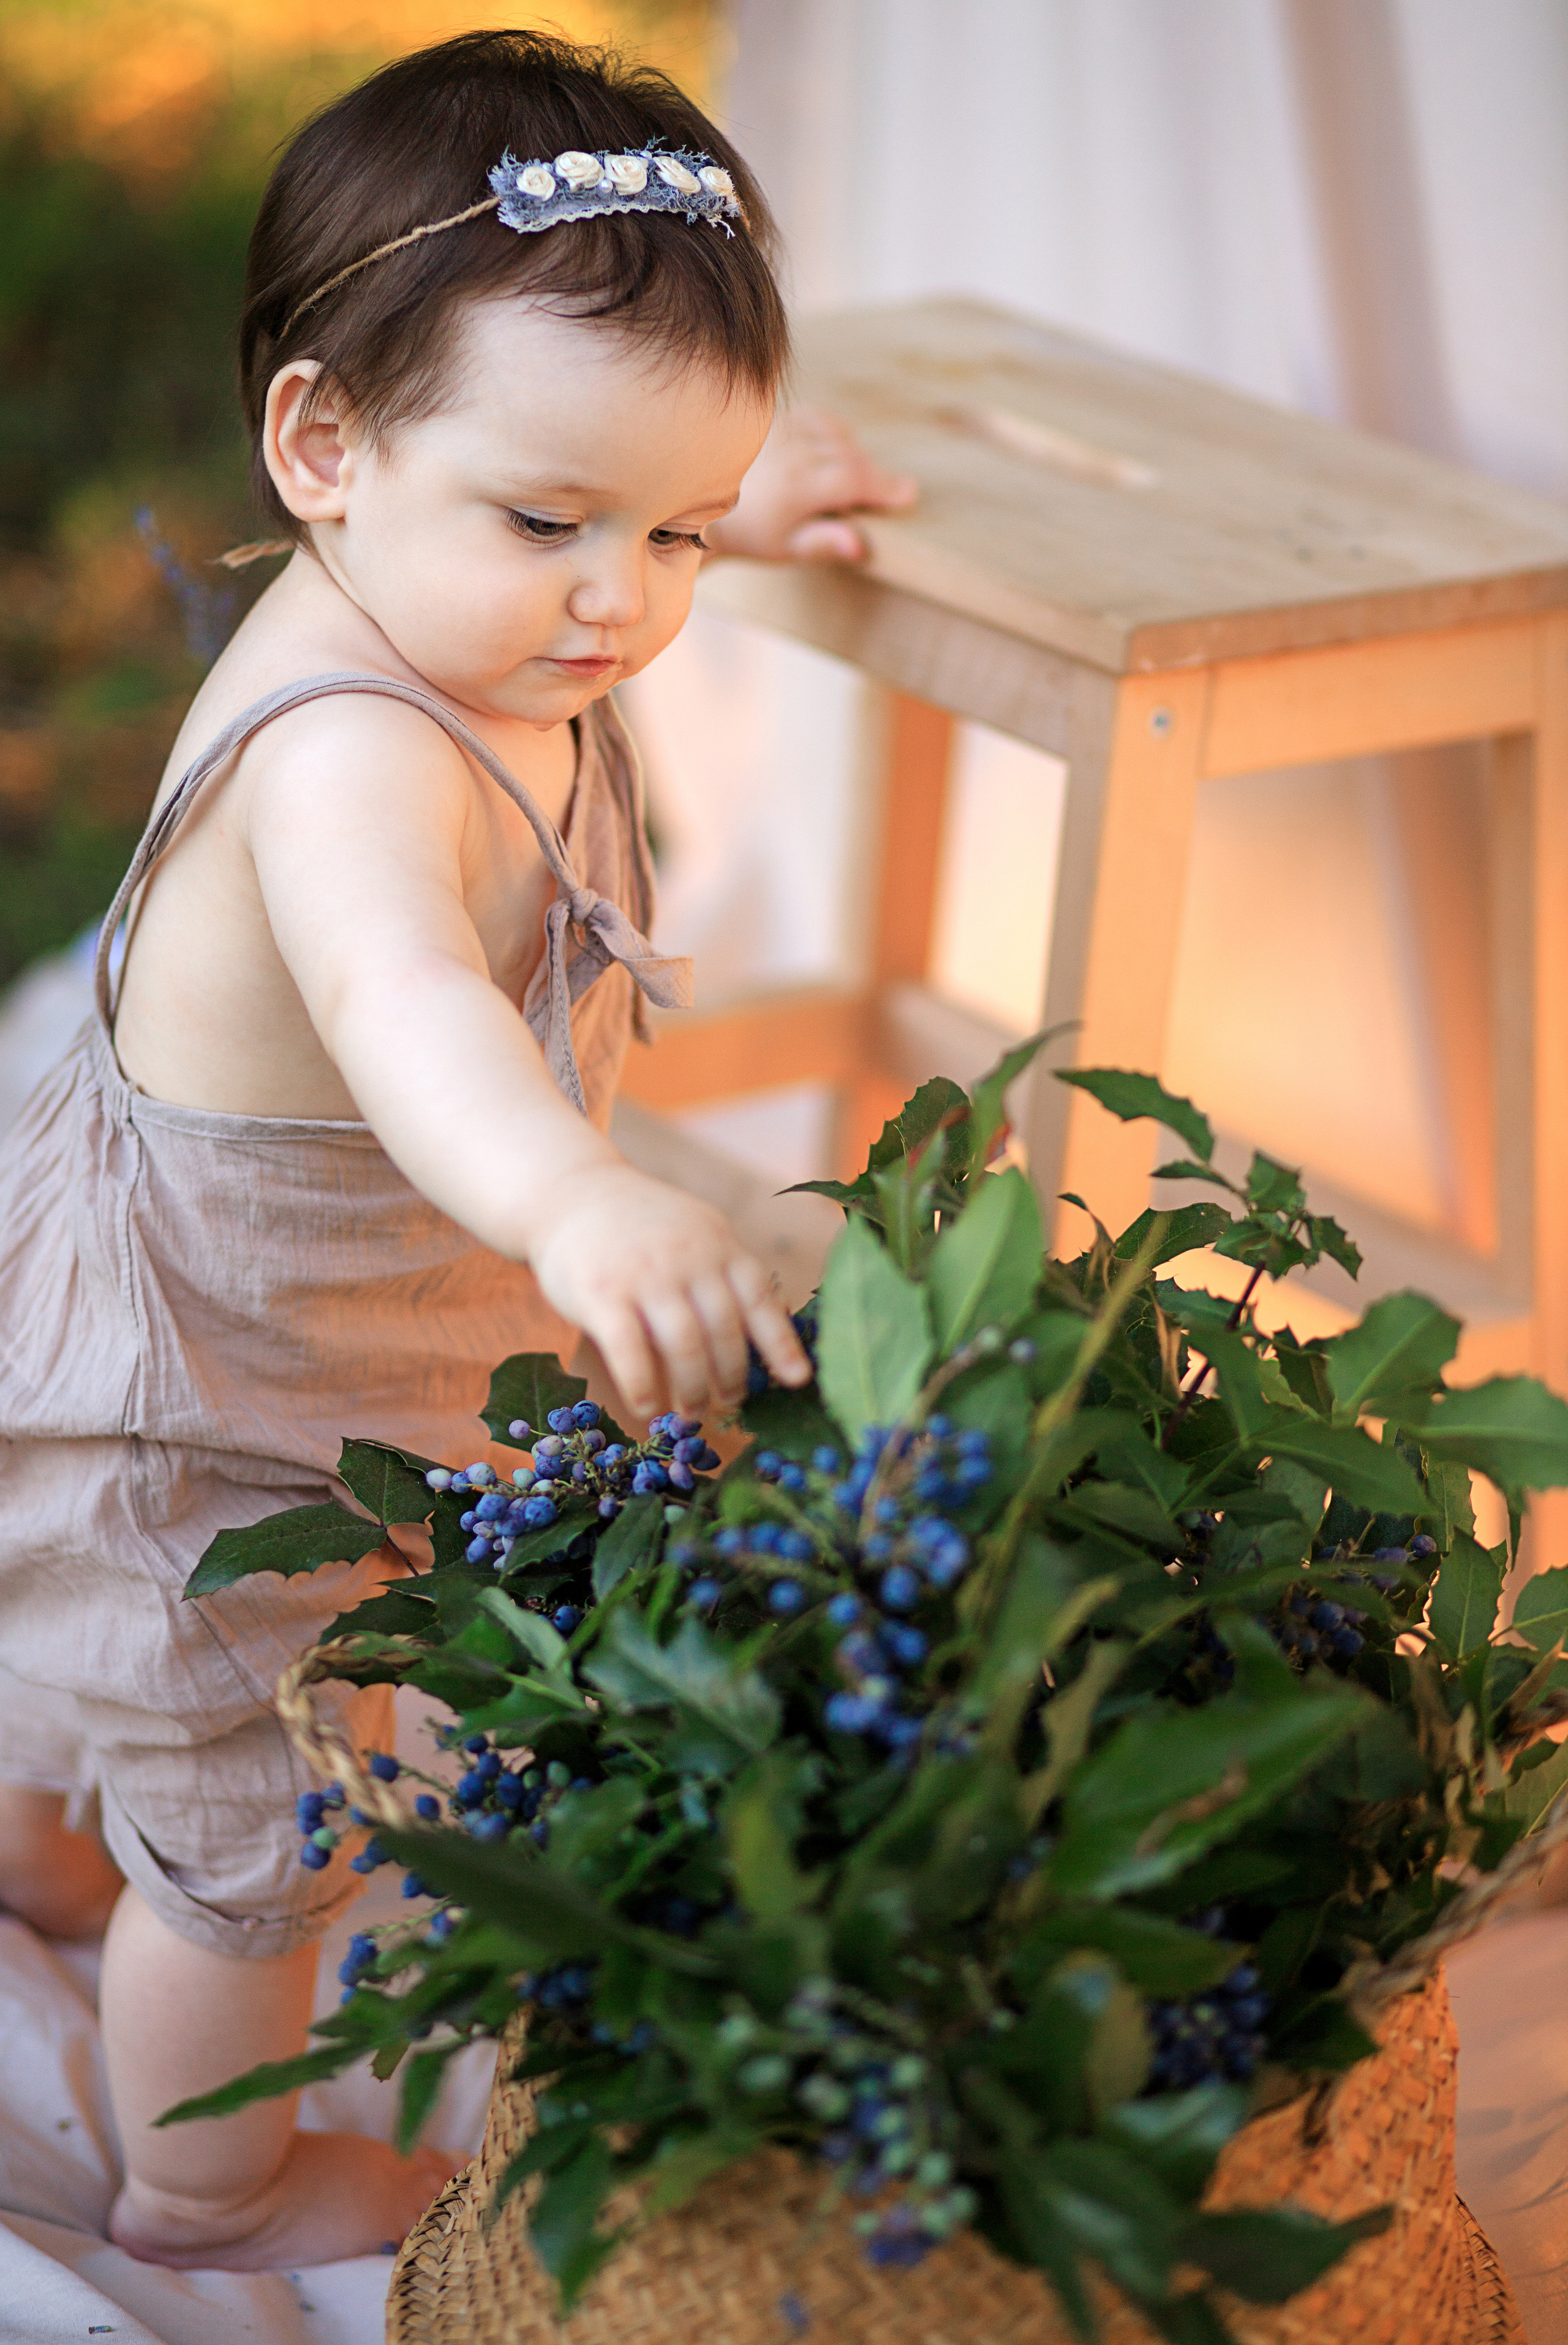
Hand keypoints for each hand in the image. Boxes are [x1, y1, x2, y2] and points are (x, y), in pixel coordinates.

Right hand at [528, 1162, 810, 1419]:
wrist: (574, 1194)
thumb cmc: (644, 1228)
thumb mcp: (698, 1234)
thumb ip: (727, 1276)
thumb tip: (771, 1334)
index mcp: (719, 1244)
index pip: (760, 1298)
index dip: (781, 1343)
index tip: (798, 1379)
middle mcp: (688, 1258)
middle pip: (724, 1330)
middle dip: (731, 1377)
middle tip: (728, 1402)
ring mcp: (644, 1274)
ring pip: (684, 1346)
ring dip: (693, 1389)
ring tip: (691, 1411)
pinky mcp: (601, 1293)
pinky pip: (629, 1350)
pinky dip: (642, 1385)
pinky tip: (647, 1407)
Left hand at [706, 404, 916, 564]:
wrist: (703, 508)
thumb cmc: (750, 534)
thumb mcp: (786, 547)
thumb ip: (824, 544)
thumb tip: (860, 547)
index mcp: (796, 488)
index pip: (854, 479)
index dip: (884, 486)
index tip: (907, 495)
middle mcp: (790, 452)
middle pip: (850, 455)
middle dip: (875, 474)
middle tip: (892, 492)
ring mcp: (781, 431)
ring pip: (836, 434)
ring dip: (856, 453)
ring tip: (861, 479)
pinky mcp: (773, 418)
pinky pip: (816, 418)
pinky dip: (834, 434)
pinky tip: (835, 453)